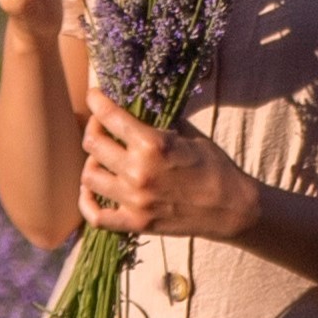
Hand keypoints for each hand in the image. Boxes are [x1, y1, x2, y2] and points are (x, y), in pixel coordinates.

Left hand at [81, 94, 257, 246]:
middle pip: (93, 144)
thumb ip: (159, 123)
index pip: (110, 116)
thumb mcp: (189, 135)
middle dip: (93, 128)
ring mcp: (134, 200)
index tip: (93, 94)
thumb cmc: (214, 167)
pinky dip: (86, 202)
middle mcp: (138, 171)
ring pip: (89, 176)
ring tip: (101, 159)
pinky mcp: (135, 222)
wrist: (230, 208)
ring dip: (92, 162)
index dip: (96, 101)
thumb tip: (137, 108)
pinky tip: (90, 190)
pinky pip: (96, 215)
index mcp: (152, 144)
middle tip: (99, 126)